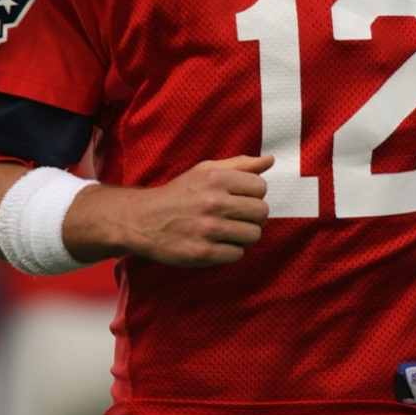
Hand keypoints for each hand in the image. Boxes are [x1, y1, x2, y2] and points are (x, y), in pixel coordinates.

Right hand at [67, 154, 272, 266]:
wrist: (144, 219)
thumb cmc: (180, 193)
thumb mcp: (206, 170)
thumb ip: (240, 164)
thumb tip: (270, 160)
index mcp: (216, 178)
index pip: (261, 187)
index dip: (253, 194)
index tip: (240, 197)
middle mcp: (213, 202)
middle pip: (262, 212)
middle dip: (253, 215)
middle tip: (237, 216)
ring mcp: (208, 229)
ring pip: (253, 235)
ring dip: (244, 235)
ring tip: (229, 230)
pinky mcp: (203, 253)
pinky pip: (238, 254)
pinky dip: (231, 250)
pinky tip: (218, 242)